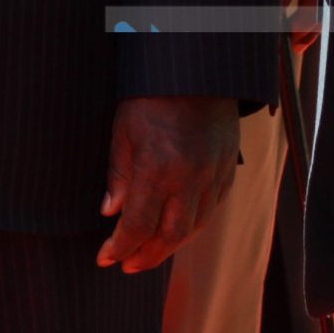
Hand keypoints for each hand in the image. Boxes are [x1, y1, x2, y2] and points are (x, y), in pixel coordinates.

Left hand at [98, 95, 239, 272]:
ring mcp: (212, 176)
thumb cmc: (152, 95)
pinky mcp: (227, 170)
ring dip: (170, 246)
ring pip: (194, 227)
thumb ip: (118, 175)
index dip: (119, 247)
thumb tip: (110, 212)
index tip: (105, 258)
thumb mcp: (124, 130)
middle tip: (127, 265)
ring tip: (149, 252)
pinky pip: (212, 209)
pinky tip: (178, 229)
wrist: (197, 68)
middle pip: (169, 237)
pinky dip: (193, 226)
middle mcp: (189, 179)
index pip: (137, 225)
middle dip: (146, 257)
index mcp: (158, 168)